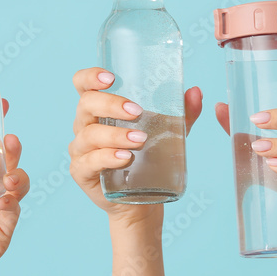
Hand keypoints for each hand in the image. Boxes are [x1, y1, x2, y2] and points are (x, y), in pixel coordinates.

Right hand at [68, 67, 202, 229]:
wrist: (144, 198)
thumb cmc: (149, 158)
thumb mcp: (168, 132)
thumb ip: (182, 113)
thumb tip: (195, 91)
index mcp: (99, 109)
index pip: (83, 84)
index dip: (90, 76)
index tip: (111, 78)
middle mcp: (85, 126)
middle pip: (86, 104)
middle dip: (111, 104)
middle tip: (137, 112)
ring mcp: (81, 150)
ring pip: (89, 134)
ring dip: (115, 135)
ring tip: (140, 141)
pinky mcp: (82, 172)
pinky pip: (89, 162)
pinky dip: (107, 158)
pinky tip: (125, 158)